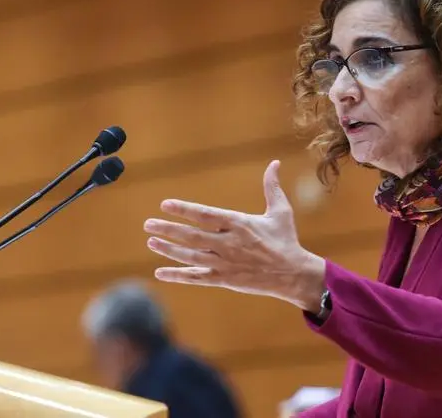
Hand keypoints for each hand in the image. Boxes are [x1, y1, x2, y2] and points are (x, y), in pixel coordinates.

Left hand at [143, 160, 325, 311]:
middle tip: (148, 224)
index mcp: (240, 224)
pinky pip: (196, 277)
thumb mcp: (281, 211)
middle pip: (192, 236)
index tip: (165, 204)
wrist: (292, 274)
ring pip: (190, 256)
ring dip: (168, 249)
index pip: (205, 215)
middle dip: (168, 230)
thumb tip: (275, 163)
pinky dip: (177, 275)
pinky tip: (160, 272)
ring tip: (151, 241)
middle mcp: (229, 243)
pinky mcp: (224, 279)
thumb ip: (272, 187)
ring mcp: (225, 263)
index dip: (184, 209)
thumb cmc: (286, 240)